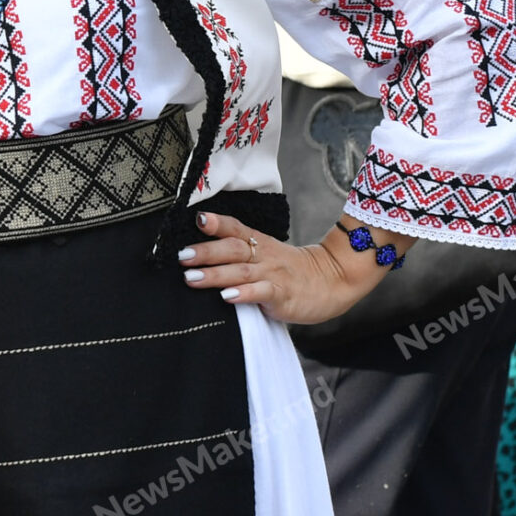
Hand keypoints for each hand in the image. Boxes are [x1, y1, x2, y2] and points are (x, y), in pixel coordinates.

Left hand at [179, 211, 402, 325]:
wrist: (334, 280)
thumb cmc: (292, 270)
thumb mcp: (267, 254)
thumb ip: (240, 253)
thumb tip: (200, 255)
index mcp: (259, 243)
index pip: (235, 228)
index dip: (217, 223)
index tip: (196, 218)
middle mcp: (264, 255)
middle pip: (232, 249)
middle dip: (205, 251)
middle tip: (182, 256)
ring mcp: (274, 274)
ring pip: (241, 271)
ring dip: (214, 274)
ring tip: (191, 278)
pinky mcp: (283, 294)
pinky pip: (261, 293)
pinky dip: (244, 294)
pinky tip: (227, 297)